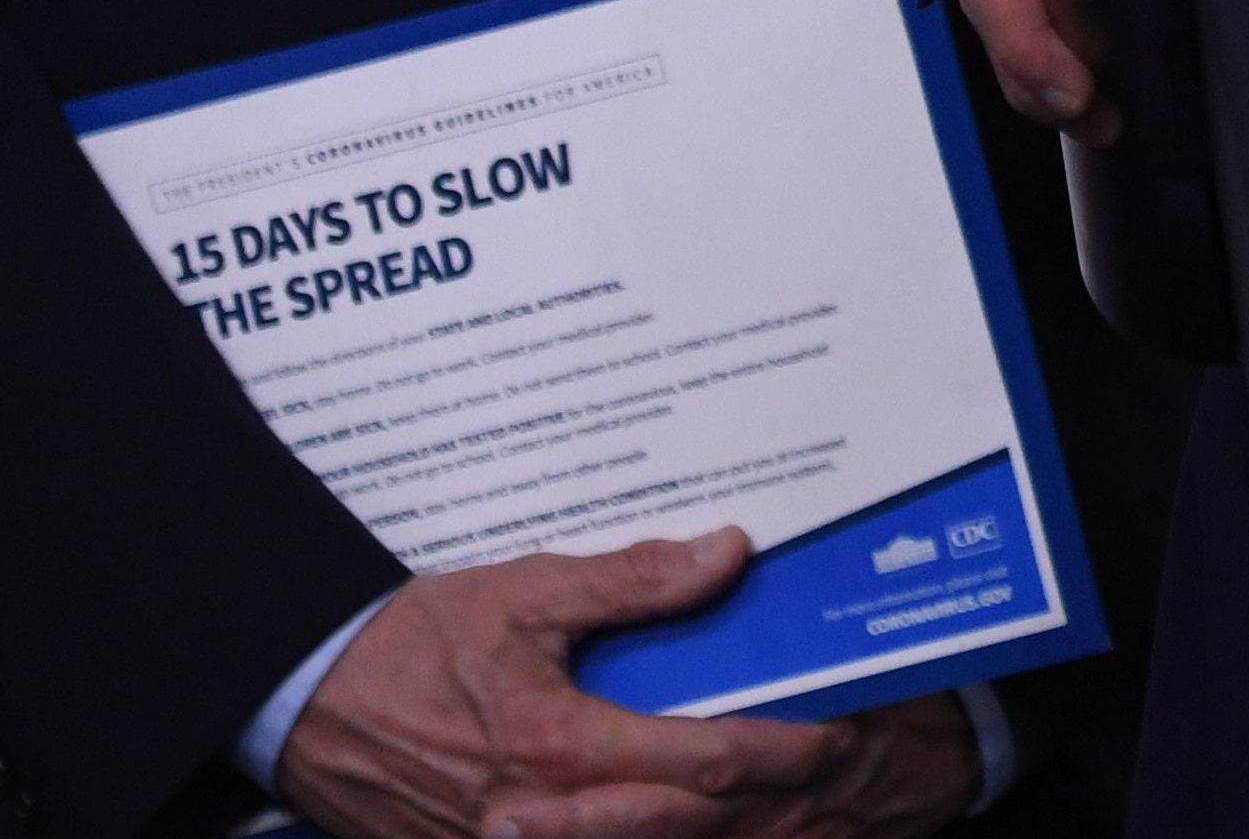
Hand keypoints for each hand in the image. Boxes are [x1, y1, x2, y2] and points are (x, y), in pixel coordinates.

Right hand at [275, 531, 976, 838]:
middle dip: (762, 804)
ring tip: (771, 809)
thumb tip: (728, 553)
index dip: (777, 751)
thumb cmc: (408, 642)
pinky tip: (680, 827)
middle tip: (827, 775)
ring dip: (707, 835)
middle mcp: (537, 817)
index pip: (700, 762)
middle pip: (682, 826)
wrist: (301, 697)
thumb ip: (633, 580)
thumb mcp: (524, 593)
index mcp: (557, 746)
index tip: (833, 735)